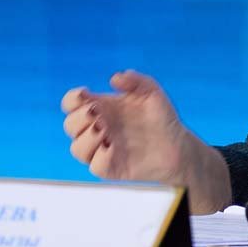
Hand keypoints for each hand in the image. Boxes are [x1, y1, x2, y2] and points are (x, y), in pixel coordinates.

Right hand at [60, 70, 192, 183]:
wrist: (177, 144)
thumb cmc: (161, 116)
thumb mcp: (151, 92)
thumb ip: (135, 80)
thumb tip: (115, 79)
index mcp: (102, 108)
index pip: (72, 103)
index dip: (72, 99)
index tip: (85, 94)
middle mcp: (98, 129)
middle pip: (70, 125)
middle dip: (79, 118)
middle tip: (97, 113)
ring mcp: (102, 149)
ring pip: (77, 148)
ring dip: (87, 137)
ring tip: (105, 130)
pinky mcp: (111, 168)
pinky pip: (96, 166)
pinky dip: (100, 156)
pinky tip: (112, 147)